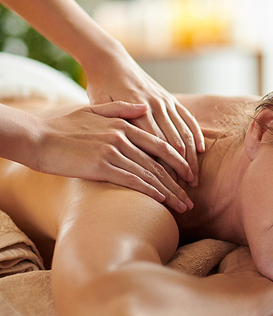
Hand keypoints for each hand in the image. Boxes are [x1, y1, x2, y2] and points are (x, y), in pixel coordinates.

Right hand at [36, 103, 195, 210]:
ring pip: (150, 174)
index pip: (161, 145)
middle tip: (191, 200)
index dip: (178, 162)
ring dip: (169, 192)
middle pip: (160, 162)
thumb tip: (142, 109)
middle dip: (179, 183)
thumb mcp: (94, 110)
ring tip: (182, 207)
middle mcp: (123, 136)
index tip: (188, 177)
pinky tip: (161, 202)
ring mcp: (114, 150)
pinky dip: (150, 191)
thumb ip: (120, 109)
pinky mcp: (102, 165)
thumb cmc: (64, 126)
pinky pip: (133, 180)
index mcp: (124, 123)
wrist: (38, 137)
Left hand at [85, 47, 204, 185]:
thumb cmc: (99, 87)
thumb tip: (128, 146)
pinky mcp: (170, 98)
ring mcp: (165, 102)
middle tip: (186, 192)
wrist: (109, 60)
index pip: (154, 147)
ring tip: (194, 179)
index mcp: (136, 111)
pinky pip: (188, 119)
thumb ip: (114, 124)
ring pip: (183, 134)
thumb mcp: (98, 105)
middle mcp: (155, 107)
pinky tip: (201, 150)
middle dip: (181, 170)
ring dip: (191, 158)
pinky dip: (195, 136)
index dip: (163, 169)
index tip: (168, 189)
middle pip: (173, 145)